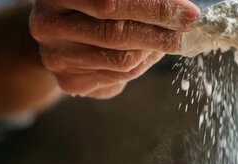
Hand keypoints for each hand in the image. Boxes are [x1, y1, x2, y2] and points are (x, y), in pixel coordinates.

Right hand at [30, 0, 199, 98]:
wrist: (60, 30)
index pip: (113, 1)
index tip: (189, 13)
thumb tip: (182, 8)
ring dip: (153, 52)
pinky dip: (141, 66)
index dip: (156, 7)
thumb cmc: (91, 5)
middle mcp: (48, 25)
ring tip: (167, 40)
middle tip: (188, 31)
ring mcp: (56, 57)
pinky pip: (119, 78)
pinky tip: (147, 54)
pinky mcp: (68, 82)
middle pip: (117, 33)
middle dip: (161, 33)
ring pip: (123, 61)